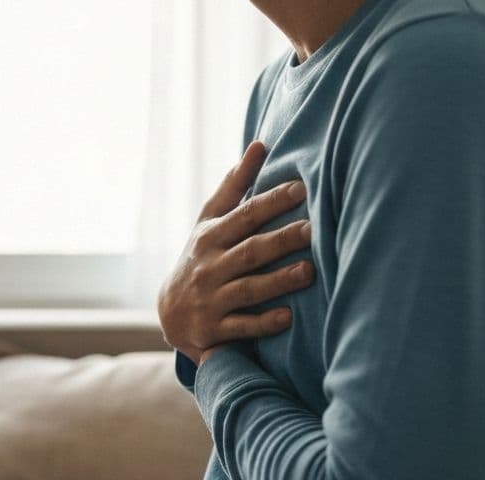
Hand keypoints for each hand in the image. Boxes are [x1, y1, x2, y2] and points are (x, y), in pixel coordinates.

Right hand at [158, 140, 313, 365]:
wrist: (170, 315)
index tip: (301, 188)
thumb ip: (234, 186)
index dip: (272, 201)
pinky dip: (263, 323)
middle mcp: (209, 267)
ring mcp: (210, 300)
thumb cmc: (200, 258)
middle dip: (282, 240)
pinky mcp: (214, 330)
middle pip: (250, 251)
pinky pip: (241, 327)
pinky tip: (288, 317)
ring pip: (247, 289)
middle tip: (314, 229)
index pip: (245, 216)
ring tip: (309, 271)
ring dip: (278, 280)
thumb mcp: (208, 222)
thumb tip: (259, 145)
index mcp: (210, 237)